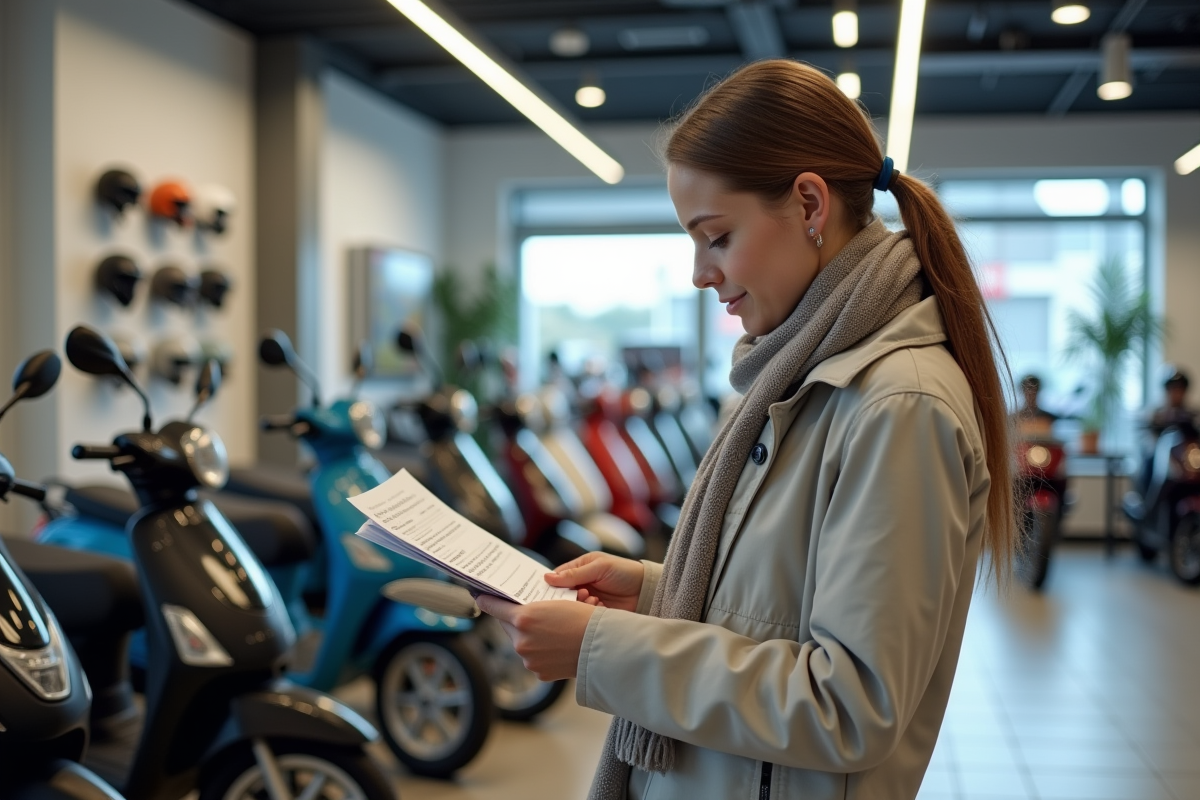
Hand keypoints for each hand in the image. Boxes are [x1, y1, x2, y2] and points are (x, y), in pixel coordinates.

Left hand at [475, 596, 597, 680]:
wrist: (602, 646)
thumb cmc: (583, 618)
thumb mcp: (556, 602)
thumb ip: (531, 607)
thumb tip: (517, 610)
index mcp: (523, 618)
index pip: (493, 606)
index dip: (485, 599)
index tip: (479, 595)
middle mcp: (521, 640)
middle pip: (508, 625)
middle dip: (516, 618)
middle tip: (528, 611)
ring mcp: (528, 659)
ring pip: (521, 642)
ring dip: (529, 636)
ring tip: (551, 629)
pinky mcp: (538, 672)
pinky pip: (533, 657)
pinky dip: (540, 651)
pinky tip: (556, 644)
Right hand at [544, 552, 644, 612]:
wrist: (647, 591)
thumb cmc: (625, 573)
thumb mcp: (599, 568)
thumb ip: (575, 574)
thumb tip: (548, 578)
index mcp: (580, 568)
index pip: (557, 576)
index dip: (550, 584)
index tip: (545, 592)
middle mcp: (581, 584)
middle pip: (561, 594)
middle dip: (566, 596)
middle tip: (579, 594)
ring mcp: (587, 599)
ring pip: (571, 606)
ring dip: (579, 604)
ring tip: (593, 599)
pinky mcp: (594, 613)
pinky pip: (582, 616)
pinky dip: (588, 612)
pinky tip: (599, 607)